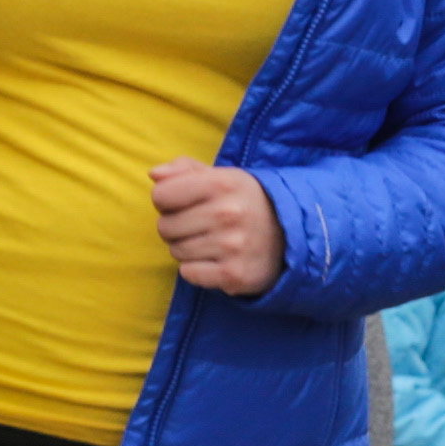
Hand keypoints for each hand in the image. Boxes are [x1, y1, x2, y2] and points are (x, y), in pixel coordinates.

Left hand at [148, 159, 284, 297]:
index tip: (185, 204)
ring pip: (176, 252)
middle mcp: (228, 213)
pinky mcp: (233, 274)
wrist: (290, 237)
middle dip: (176, 228)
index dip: (167, 201)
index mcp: (222, 183)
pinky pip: (189, 274)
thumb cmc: (245, 203)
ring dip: (187, 249)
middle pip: (165, 227)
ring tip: (210, 243)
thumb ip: (184, 170)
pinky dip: (196, 270)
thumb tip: (154, 175)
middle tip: (200, 227)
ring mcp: (232, 246)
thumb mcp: (222, 177)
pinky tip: (215, 261)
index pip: (161, 195)